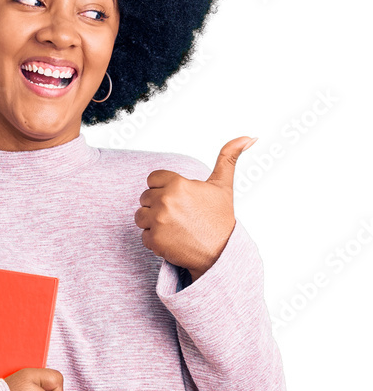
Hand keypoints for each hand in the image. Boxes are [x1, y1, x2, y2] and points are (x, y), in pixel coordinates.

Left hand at [134, 137, 256, 279]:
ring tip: (173, 227)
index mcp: (177, 184)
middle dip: (157, 206)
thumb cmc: (220, 219)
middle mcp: (165, 200)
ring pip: (140, 216)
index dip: (162, 189)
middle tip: (178, 216)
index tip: (176, 199)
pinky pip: (143, 236)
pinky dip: (155, 240)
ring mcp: (158, 221)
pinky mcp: (154, 240)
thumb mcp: (223, 186)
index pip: (152, 179)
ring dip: (152, 223)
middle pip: (144, 198)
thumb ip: (228, 158)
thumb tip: (249, 137)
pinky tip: (172, 240)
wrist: (220, 253)